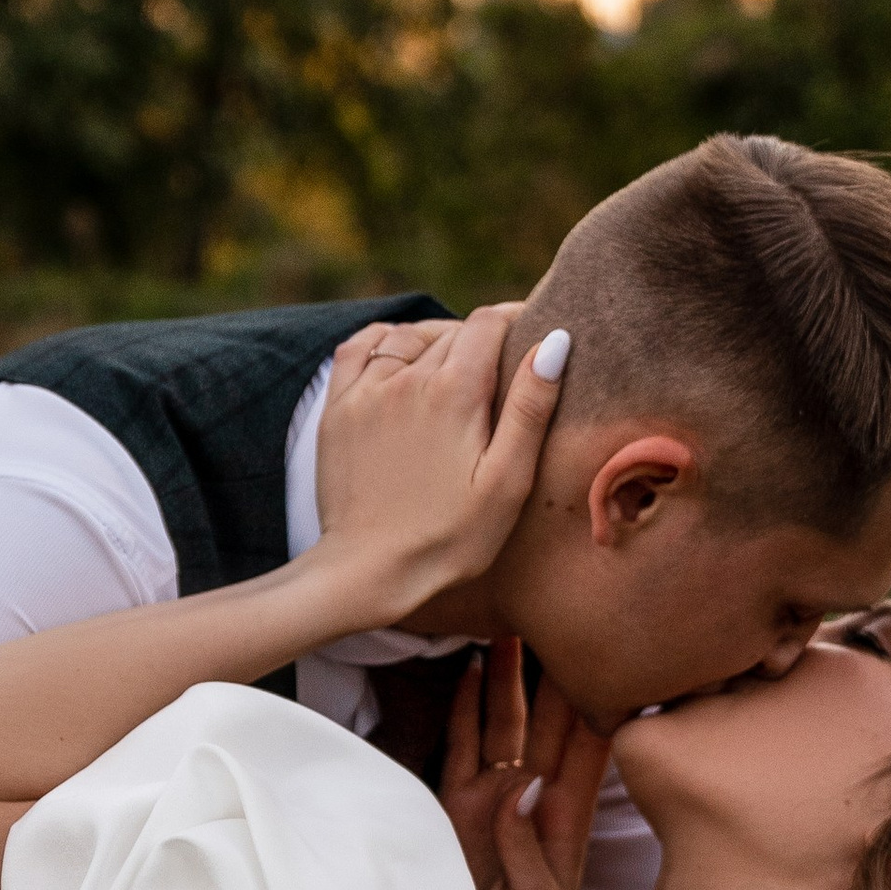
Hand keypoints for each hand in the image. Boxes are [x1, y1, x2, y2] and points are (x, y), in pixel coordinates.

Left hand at [312, 305, 564, 617]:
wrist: (368, 572)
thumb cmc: (450, 538)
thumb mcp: (507, 481)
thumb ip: (529, 408)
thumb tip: (553, 343)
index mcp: (454, 393)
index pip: (488, 323)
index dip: (515, 317)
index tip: (531, 329)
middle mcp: (405, 379)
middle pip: (452, 331)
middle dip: (480, 339)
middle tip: (500, 364)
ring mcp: (364, 392)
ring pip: (408, 337)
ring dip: (436, 340)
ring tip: (456, 364)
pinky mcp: (337, 410)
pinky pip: (359, 349)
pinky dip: (385, 342)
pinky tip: (400, 358)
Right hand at [439, 638, 612, 889]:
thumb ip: (529, 848)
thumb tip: (520, 786)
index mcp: (565, 814)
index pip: (591, 742)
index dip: (605, 696)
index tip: (615, 648)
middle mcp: (533, 794)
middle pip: (550, 718)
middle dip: (559, 667)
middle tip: (565, 614)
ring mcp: (493, 794)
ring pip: (504, 721)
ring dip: (509, 675)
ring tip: (513, 625)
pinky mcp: (455, 802)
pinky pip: (461, 743)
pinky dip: (464, 706)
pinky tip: (469, 669)